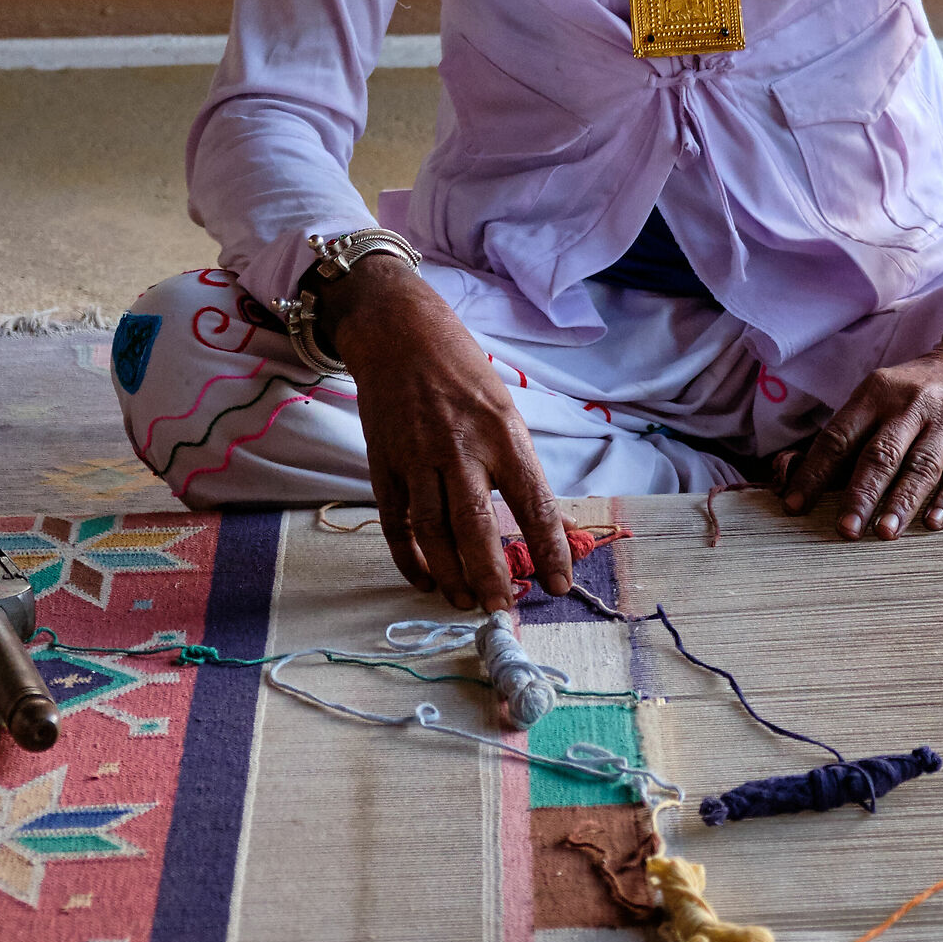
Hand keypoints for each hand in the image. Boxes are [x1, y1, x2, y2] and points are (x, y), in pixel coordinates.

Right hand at [324, 258, 572, 610]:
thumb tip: (553, 529)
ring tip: (465, 601)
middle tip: (501, 609)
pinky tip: (426, 579)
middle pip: (476, 526)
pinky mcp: (383, 462)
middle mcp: (460, 446)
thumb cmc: (464, 374)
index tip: (559, 585)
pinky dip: (409, 558)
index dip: (549, 549)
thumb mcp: (506, 412)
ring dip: (451, 575)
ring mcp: (416, 456)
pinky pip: (396, 522)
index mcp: (503, 432)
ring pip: (432, 532)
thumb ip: (522, 471)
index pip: (533, 502)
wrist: (400, 332)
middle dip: (491, 576)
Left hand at [783, 323, 942, 540]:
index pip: (839, 437)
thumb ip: (852, 435)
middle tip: (845, 530)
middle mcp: (910, 406)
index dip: (815, 472)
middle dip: (860, 494)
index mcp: (876, 393)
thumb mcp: (882, 395)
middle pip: (879, 454)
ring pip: (920, 466)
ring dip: (901, 502)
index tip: (795, 505)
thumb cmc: (920, 389)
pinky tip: (934, 522)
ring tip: (885, 533)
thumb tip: (802, 478)